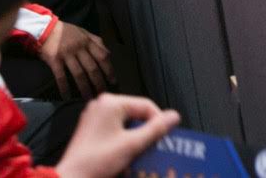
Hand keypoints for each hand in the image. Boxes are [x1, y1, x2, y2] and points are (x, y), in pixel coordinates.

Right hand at [39, 21, 115, 98]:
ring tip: (88, 98)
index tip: (112, 81)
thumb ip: (96, 42)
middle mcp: (79, 48)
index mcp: (88, 41)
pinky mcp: (54, 59)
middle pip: (92, 68)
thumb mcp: (84, 33)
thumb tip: (108, 54)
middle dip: (98, 83)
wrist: (46, 29)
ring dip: (84, 88)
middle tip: (102, 93)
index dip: (109, 70)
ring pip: (79, 74)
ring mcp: (67, 54)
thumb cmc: (67, 32)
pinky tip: (67, 96)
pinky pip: (61, 76)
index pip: (102, 57)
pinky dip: (64, 88)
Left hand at [56, 93, 179, 177]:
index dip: (159, 121)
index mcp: (111, 103)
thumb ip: (155, 129)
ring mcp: (95, 117)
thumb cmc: (96, 162)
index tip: (166, 136)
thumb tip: (173, 116)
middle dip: (146, 130)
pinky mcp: (92, 129)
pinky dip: (124, 139)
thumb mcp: (132, 145)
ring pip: (127, 122)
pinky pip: (116, 128)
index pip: (146, 105)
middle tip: (155, 145)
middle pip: (136, 113)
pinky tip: (127, 153)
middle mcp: (102, 105)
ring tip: (141, 151)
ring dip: (136, 136)